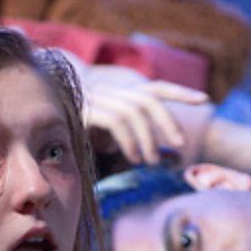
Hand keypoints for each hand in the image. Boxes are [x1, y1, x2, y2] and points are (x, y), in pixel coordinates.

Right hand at [82, 65, 210, 165]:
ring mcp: (101, 98)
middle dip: (168, 120)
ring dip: (147, 138)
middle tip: (180, 144)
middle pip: (150, 99)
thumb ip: (150, 148)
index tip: (205, 100)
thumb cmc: (89, 136)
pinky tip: (133, 157)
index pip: (159, 88)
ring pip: (135, 111)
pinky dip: (129, 140)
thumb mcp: (125, 144)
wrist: (45, 126)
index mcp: (125, 94)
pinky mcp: (88, 110)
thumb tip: (177, 159)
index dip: (182, 93)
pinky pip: (116, 121)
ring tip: (149, 161)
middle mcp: (115, 91)